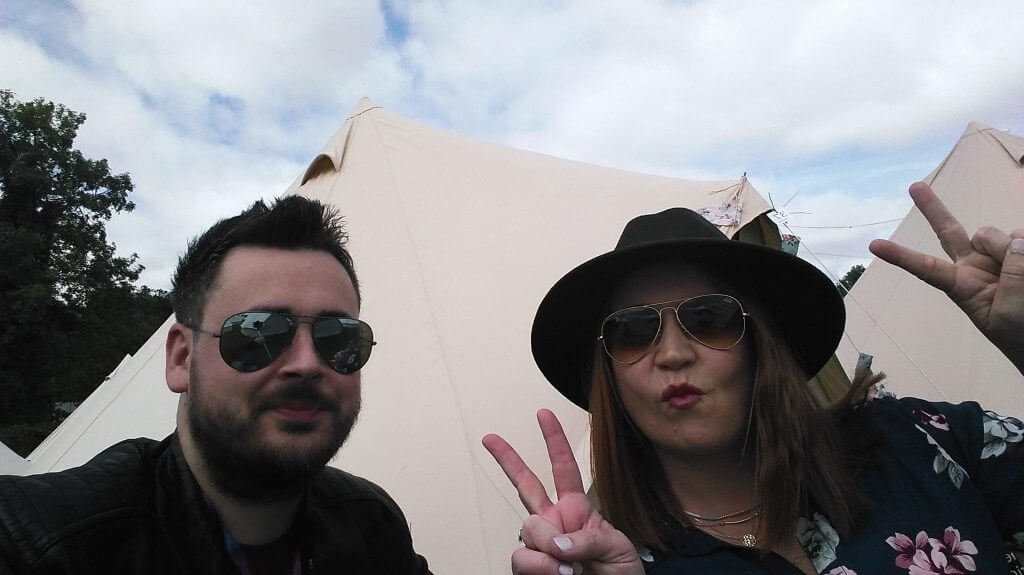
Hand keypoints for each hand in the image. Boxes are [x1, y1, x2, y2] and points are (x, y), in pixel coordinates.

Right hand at [482, 409, 642, 574]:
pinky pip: (521, 558)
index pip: (564, 469)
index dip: (554, 441)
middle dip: (508, 459)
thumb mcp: (616, 549)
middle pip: (526, 485)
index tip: (543, 415)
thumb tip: (556, 542)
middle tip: (490, 438)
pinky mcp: (529, 568)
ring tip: (570, 568)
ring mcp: (540, 546)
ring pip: (527, 529)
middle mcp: (554, 524)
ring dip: (548, 546)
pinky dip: (540, 567)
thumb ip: (587, 539)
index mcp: (577, 510)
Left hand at [869, 181, 1023, 371]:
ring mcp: (998, 256)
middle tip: (913, 187)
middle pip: (949, 232)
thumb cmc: (1020, 335)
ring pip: (995, 235)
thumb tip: (1016, 240)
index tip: (873, 245)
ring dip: (1009, 250)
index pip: (926, 268)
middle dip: (932, 208)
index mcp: (961, 287)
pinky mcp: (1021, 249)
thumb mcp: (1008, 312)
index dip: (901, 257)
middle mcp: (974, 266)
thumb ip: (1011, 275)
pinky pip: (1022, 236)